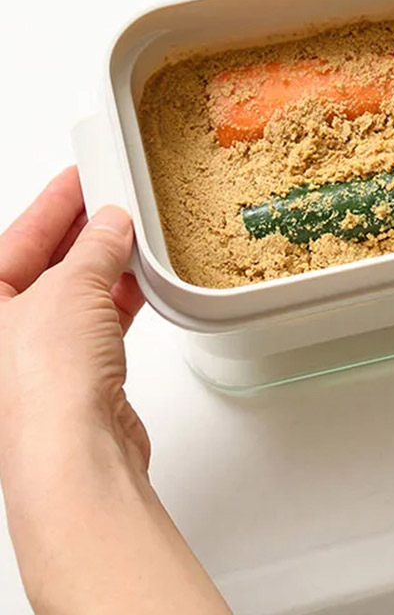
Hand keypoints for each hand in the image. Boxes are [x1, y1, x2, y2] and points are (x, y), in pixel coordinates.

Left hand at [0, 169, 230, 614]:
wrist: (76, 454)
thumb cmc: (45, 384)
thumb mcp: (71, 288)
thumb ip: (94, 248)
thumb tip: (109, 225)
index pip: (15, 238)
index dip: (52, 204)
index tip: (79, 178)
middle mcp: (1, 334)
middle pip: (42, 267)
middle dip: (80, 234)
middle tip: (112, 202)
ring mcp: (36, 359)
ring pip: (73, 297)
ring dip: (105, 268)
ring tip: (135, 238)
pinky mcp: (75, 379)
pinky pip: (98, 324)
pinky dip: (120, 301)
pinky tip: (142, 282)